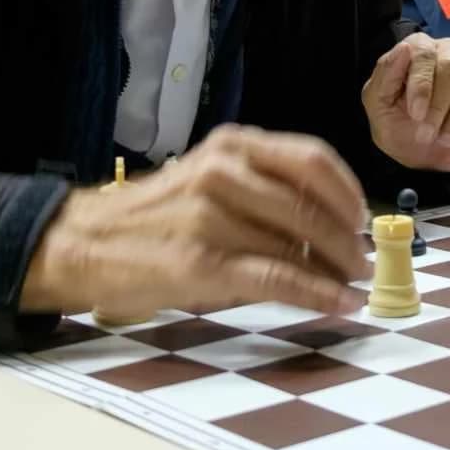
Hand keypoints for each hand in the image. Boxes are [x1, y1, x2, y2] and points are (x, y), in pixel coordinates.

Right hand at [20, 125, 369, 319]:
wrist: (85, 243)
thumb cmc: (156, 216)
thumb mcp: (209, 179)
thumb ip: (264, 189)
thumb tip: (333, 226)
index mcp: (231, 145)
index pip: (312, 159)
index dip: (348, 193)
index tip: (364, 219)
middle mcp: (223, 171)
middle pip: (310, 204)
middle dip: (348, 239)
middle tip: (363, 263)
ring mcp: (211, 217)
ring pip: (297, 244)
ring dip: (336, 270)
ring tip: (351, 286)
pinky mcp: (200, 264)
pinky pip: (277, 278)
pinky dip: (318, 294)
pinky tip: (340, 304)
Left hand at [362, 33, 449, 171]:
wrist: (418, 151)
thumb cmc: (395, 120)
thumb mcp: (378, 102)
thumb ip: (386, 74)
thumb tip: (405, 48)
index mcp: (418, 47)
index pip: (424, 53)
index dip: (421, 85)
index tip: (416, 115)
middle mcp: (449, 50)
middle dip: (439, 106)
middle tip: (427, 134)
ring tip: (445, 141)